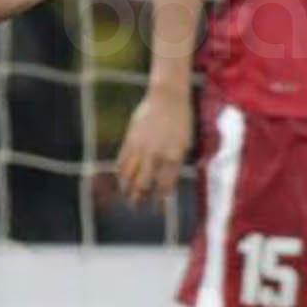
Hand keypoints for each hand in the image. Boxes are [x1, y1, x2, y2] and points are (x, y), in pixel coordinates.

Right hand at [115, 88, 194, 207]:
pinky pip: (122, 161)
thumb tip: (165, 181)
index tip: (157, 208)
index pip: (164, 186)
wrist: (167, 97)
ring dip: (127, 189)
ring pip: (129, 176)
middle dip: (139, 200)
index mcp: (173, 157)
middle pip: (143, 185)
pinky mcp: (130, 140)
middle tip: (137, 207)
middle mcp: (156, 155)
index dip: (160, 201)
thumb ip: (175, 163)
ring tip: (127, 197)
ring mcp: (141, 148)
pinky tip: (121, 179)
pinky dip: (120, 173)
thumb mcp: (185, 143)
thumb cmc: (181, 120)